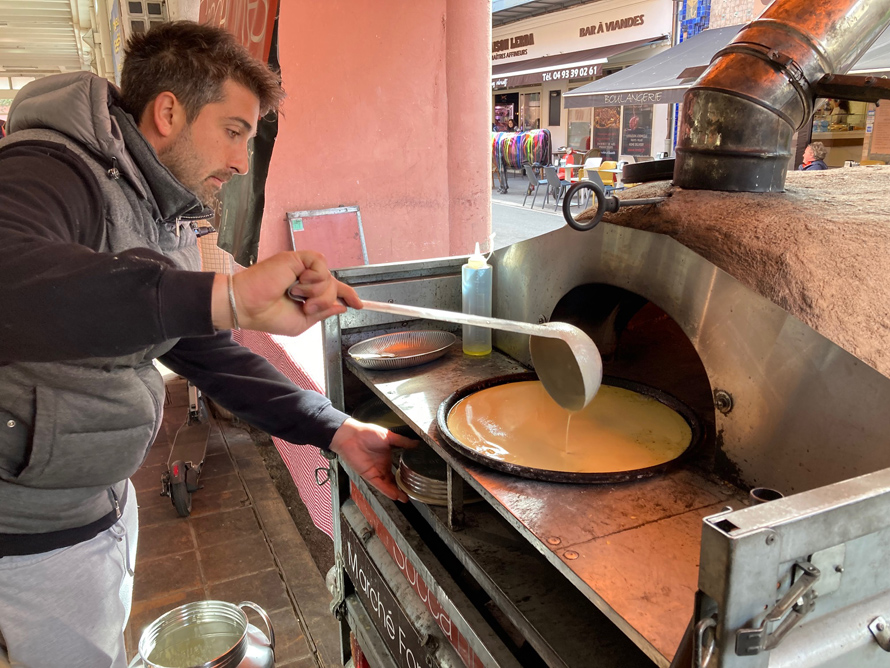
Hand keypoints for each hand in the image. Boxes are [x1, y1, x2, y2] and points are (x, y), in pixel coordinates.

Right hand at [212, 250, 362, 334]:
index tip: (359, 304)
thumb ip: (323, 313)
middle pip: (333, 286)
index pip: (333, 290)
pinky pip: (320, 263)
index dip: (348, 295)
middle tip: (306, 307)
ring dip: (317, 292)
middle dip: (325, 300)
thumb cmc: (268, 316)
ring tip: (296, 295)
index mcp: (307, 293)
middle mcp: (306, 278)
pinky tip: (298, 283)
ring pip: (328, 277)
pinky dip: (314, 277)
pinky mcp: (296, 258)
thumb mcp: (301, 322)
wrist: (248, 307)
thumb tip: (341, 307)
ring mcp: (301, 268)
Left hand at [329, 418, 417, 501]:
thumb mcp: (389, 436)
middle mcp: (382, 466)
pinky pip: (379, 485)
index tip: (415, 479)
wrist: (351, 436)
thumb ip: (402, 441)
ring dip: (396, 492)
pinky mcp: (369, 475)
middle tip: (412, 493)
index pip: (398, 470)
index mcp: (387, 458)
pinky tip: (394, 495)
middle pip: (393, 480)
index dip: (405, 476)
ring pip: (388, 485)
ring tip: (405, 498)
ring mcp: (376, 472)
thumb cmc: (366, 433)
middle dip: (402, 488)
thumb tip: (416, 443)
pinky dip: (387, 490)